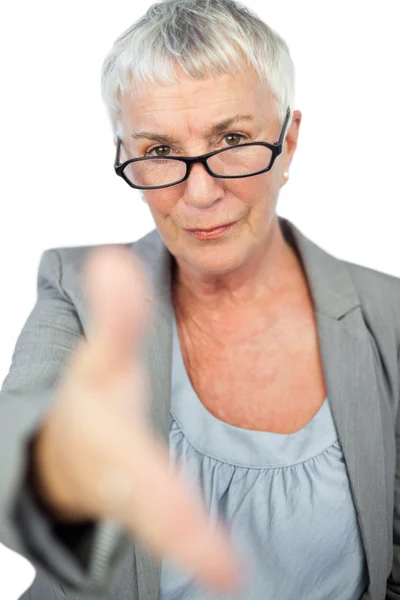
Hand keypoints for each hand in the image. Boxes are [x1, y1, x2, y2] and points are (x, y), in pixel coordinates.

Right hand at [31, 246, 240, 591]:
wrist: (72, 449)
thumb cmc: (90, 403)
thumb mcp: (100, 360)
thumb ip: (116, 316)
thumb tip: (110, 260)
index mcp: (110, 440)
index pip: (133, 459)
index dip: (155, 476)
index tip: (175, 498)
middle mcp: (124, 481)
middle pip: (152, 509)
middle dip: (179, 532)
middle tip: (220, 568)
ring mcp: (142, 504)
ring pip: (167, 528)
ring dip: (193, 548)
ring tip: (227, 574)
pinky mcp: (158, 510)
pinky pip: (179, 530)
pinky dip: (201, 550)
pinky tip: (227, 568)